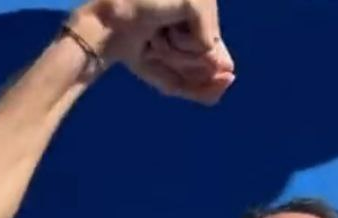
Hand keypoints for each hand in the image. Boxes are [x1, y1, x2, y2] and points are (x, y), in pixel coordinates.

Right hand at [80, 0, 234, 103]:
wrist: (107, 34)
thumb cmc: (138, 50)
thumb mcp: (175, 79)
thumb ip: (205, 88)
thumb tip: (230, 76)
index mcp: (204, 16)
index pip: (218, 56)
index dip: (192, 67)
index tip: (161, 47)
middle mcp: (207, 3)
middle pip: (216, 57)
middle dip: (185, 63)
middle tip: (158, 42)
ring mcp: (204, 0)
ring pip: (211, 53)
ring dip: (181, 55)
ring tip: (159, 35)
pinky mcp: (197, 2)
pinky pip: (205, 45)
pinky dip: (180, 47)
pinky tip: (161, 28)